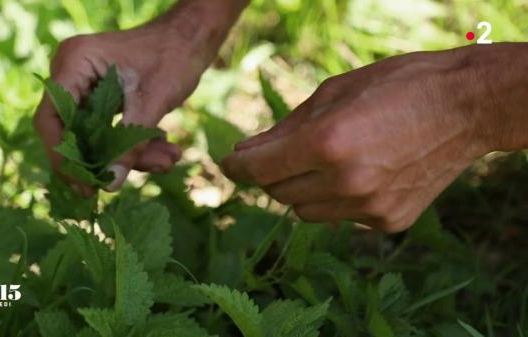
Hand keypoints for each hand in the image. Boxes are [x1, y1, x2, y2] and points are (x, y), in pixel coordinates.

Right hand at [34, 22, 206, 193]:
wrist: (192, 38)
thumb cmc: (173, 56)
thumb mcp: (153, 103)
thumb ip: (130, 145)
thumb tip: (110, 186)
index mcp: (75, 62)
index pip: (51, 118)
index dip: (62, 155)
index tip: (83, 183)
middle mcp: (73, 73)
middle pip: (72, 131)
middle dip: (104, 159)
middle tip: (121, 182)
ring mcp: (87, 85)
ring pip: (95, 135)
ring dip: (129, 154)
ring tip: (166, 160)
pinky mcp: (103, 97)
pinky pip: (109, 129)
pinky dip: (133, 143)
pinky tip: (164, 150)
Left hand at [222, 47, 503, 231]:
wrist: (466, 108)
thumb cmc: (397, 86)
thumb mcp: (334, 91)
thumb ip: (285, 127)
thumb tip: (246, 152)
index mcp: (327, 143)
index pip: (258, 169)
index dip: (236, 166)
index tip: (230, 162)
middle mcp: (345, 182)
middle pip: (278, 193)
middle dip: (271, 174)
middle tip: (284, 153)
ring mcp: (367, 207)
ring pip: (305, 211)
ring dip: (302, 188)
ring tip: (328, 161)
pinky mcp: (386, 222)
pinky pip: (340, 217)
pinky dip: (337, 199)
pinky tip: (361, 173)